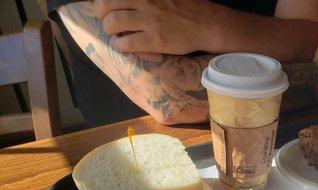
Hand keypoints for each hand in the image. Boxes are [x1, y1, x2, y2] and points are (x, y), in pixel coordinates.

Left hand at [94, 0, 213, 54]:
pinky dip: (120, 46)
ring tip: (117, 35)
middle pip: (106, 4)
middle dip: (102, 14)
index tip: (106, 8)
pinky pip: (126, 43)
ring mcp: (149, 21)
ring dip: (110, 31)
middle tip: (108, 22)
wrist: (206, 24)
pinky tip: (125, 46)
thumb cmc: (185, 7)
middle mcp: (144, 1)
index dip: (104, 1)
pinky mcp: (154, 40)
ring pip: (113, 23)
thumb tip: (127, 2)